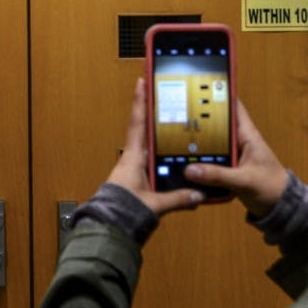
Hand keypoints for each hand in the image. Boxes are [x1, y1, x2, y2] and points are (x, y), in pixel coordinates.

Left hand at [105, 78, 205, 215]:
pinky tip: (171, 153)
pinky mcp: (135, 177)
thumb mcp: (154, 204)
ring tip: (170, 117)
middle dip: (152, 111)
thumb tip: (198, 194)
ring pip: (147, 143)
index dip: (139, 102)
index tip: (141, 82)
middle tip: (160, 93)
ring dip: (156, 131)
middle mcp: (132, 157)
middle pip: (143, 128)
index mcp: (133, 157)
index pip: (137, 123)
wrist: (109, 225)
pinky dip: (158, 152)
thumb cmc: (124, 210)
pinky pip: (148, 158)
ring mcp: (133, 166)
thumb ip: (178, 198)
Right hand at [183, 101, 288, 218]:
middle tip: (178, 113)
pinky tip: (185, 160)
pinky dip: (199, 158)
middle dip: (199, 118)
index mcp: (248, 135)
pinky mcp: (228, 166)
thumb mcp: (245, 181)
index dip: (219, 93)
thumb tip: (192, 170)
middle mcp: (239, 141)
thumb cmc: (272, 189)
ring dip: (197, 141)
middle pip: (216, 123)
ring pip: (211, 141)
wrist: (279, 208)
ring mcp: (233, 153)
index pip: (233, 106)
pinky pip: (210, 158)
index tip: (201, 84)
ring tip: (175, 135)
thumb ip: (219, 176)